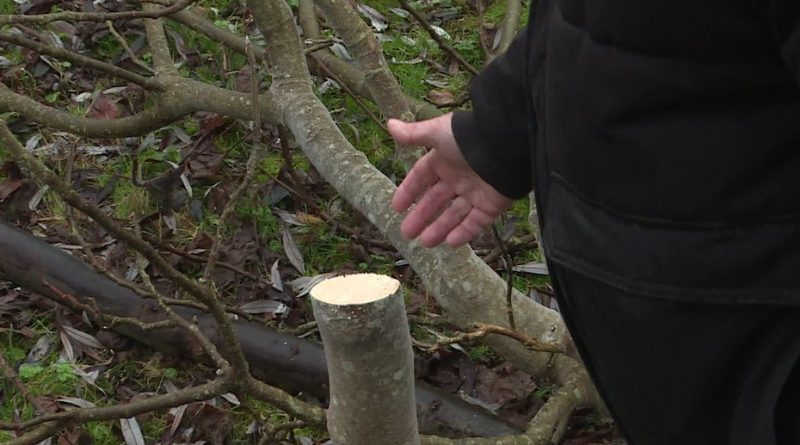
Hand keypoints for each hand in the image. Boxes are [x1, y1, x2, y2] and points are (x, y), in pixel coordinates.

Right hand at [388, 113, 512, 246]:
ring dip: (439, 229)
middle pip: (436, 201)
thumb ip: (413, 134)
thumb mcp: (437, 133)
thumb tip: (390, 124)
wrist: (505, 147)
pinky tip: (449, 243)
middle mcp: (459, 178)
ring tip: (425, 243)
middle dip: (421, 217)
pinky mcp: (492, 205)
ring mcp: (476, 192)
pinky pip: (476, 222)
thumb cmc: (467, 138)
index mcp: (445, 160)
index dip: (408, 192)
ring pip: (455, 215)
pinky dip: (464, 233)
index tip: (396, 208)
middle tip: (407, 234)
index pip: (422, 178)